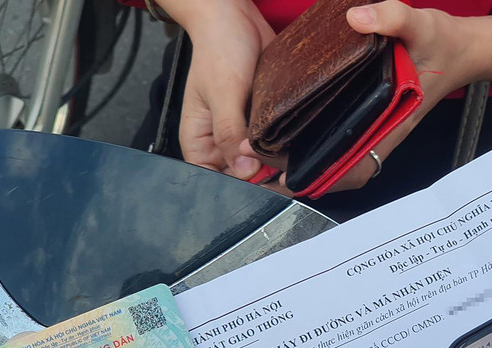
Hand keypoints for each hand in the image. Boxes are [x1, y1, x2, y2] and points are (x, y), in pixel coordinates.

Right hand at [175, 0, 274, 178]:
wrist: (236, 18)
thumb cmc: (219, 50)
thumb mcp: (223, 94)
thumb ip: (230, 134)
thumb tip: (245, 169)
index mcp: (200, 141)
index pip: (214, 180)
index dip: (235, 186)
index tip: (257, 180)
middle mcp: (221, 140)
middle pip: (241, 175)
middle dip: (259, 174)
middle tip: (276, 165)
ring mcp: (243, 132)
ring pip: (260, 161)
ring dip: (274, 159)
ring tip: (284, 150)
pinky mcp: (263, 122)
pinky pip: (273, 142)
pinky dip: (283, 143)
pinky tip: (291, 138)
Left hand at [241, 0, 473, 194]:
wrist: (462, 49)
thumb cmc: (443, 44)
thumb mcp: (420, 23)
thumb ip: (392, 18)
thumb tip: (356, 18)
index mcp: (393, 123)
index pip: (356, 168)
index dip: (325, 176)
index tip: (292, 172)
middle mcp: (384, 132)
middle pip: (342, 171)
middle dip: (307, 173)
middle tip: (270, 164)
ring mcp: (379, 128)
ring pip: (342, 160)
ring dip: (312, 161)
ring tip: (275, 153)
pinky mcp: (375, 118)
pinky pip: (346, 142)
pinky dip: (323, 144)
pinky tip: (300, 133)